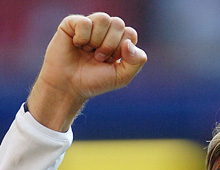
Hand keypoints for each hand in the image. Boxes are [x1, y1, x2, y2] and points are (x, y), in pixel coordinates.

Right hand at [27, 13, 146, 130]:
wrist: (69, 87)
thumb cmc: (94, 82)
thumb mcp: (122, 77)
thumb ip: (136, 61)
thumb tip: (129, 42)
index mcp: (118, 41)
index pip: (130, 33)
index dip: (122, 50)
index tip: (110, 62)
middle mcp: (104, 30)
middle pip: (118, 23)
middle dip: (110, 46)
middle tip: (98, 58)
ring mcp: (89, 25)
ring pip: (103, 18)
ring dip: (97, 41)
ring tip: (88, 52)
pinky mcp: (72, 23)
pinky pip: (84, 22)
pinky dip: (82, 38)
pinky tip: (76, 45)